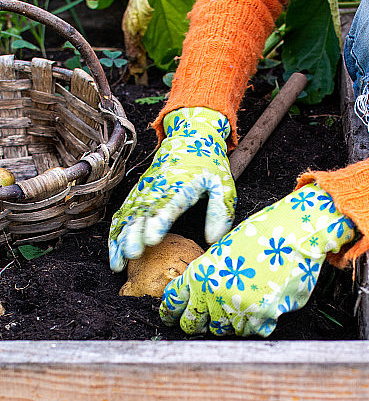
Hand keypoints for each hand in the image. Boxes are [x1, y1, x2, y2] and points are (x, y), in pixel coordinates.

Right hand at [109, 107, 235, 271]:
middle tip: (132, 254)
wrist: (189, 137)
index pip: (168, 204)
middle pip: (142, 213)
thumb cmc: (207, 163)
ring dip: (121, 239)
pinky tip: (114, 251)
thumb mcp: (222, 183)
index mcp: (181, 185)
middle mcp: (158, 188)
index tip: (152, 238)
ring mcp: (144, 191)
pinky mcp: (137, 194)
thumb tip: (214, 238)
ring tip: (118, 263)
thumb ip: (220, 210)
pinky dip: (115, 232)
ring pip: (127, 216)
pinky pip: (122, 214)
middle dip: (134, 235)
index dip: (159, 221)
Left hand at [160, 184, 355, 336]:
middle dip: (196, 323)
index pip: (173, 303)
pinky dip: (254, 323)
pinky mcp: (262, 317)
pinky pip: (250, 331)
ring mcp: (238, 308)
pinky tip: (258, 308)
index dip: (170, 313)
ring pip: (222, 330)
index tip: (171, 317)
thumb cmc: (259, 237)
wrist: (293, 234)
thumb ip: (205, 277)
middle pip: (192, 324)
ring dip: (228, 322)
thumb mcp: (221, 251)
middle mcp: (214, 294)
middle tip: (203, 320)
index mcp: (199, 275)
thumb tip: (196, 299)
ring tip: (239, 307)